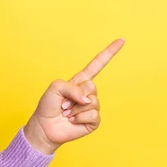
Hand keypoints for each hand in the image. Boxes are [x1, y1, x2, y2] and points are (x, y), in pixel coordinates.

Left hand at [24, 38, 124, 153]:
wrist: (45, 126)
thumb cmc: (48, 105)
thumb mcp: (55, 87)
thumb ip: (72, 87)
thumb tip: (87, 99)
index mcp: (80, 81)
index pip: (97, 64)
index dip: (109, 52)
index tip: (121, 40)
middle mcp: (88, 92)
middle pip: (92, 86)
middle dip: (75, 95)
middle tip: (64, 103)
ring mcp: (92, 106)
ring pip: (92, 101)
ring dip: (75, 109)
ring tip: (67, 112)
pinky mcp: (93, 121)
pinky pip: (93, 115)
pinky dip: (79, 118)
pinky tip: (72, 120)